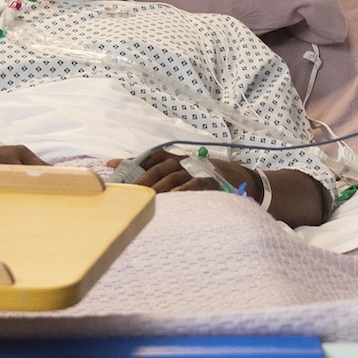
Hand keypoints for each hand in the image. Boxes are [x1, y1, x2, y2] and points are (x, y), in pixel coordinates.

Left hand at [135, 151, 259, 196]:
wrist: (247, 182)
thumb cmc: (215, 180)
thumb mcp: (192, 174)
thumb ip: (171, 177)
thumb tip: (145, 187)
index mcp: (181, 158)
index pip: (153, 157)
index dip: (132, 160)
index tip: (110, 165)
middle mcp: (188, 162)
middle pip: (159, 168)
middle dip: (141, 179)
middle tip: (127, 192)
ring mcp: (199, 171)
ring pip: (173, 178)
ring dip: (156, 188)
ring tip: (142, 199)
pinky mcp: (211, 182)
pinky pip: (193, 186)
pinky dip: (181, 192)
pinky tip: (170, 200)